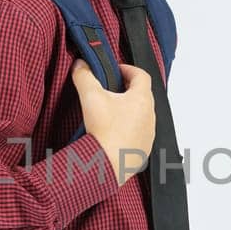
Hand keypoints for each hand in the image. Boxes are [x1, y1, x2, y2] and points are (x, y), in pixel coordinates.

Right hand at [71, 58, 155, 186]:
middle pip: (142, 95)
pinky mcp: (143, 150)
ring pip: (141, 115)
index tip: (116, 70)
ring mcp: (149, 134)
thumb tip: (81, 64)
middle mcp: (150, 116)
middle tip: (110, 90)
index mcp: (141, 99)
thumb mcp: (90, 97)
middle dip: (127, 90)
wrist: (107, 165)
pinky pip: (139, 134)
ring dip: (128, 111)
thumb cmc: (103, 131)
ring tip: (110, 113)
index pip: (141, 75)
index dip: (128, 69)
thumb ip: (84, 75)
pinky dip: (128, 130)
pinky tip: (113, 133)